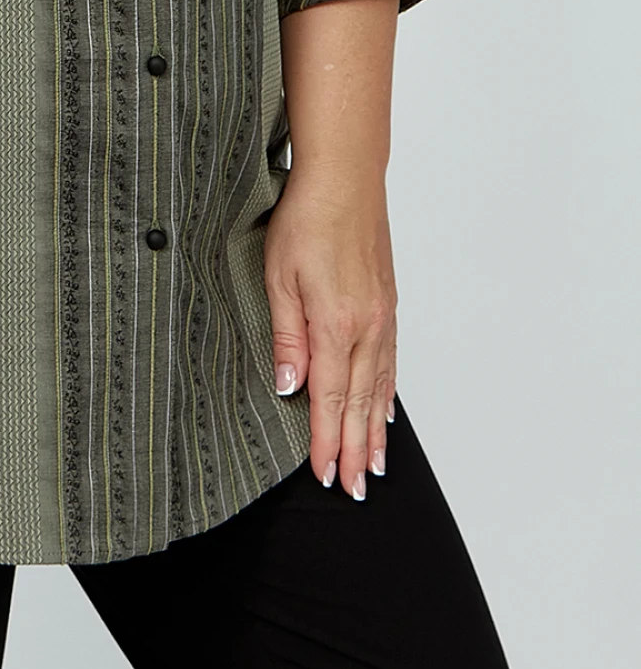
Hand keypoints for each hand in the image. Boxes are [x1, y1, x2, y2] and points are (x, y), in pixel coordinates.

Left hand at [262, 170, 396, 499]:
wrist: (345, 179)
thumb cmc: (305, 219)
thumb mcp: (278, 277)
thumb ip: (287, 337)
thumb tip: (291, 387)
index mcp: (336, 326)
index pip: (329, 400)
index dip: (326, 442)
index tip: (324, 475)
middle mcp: (367, 328)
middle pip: (359, 403)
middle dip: (355, 450)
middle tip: (353, 489)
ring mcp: (382, 316)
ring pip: (379, 386)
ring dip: (375, 429)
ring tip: (373, 464)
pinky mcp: (387, 302)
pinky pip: (390, 360)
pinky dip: (387, 391)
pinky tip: (383, 407)